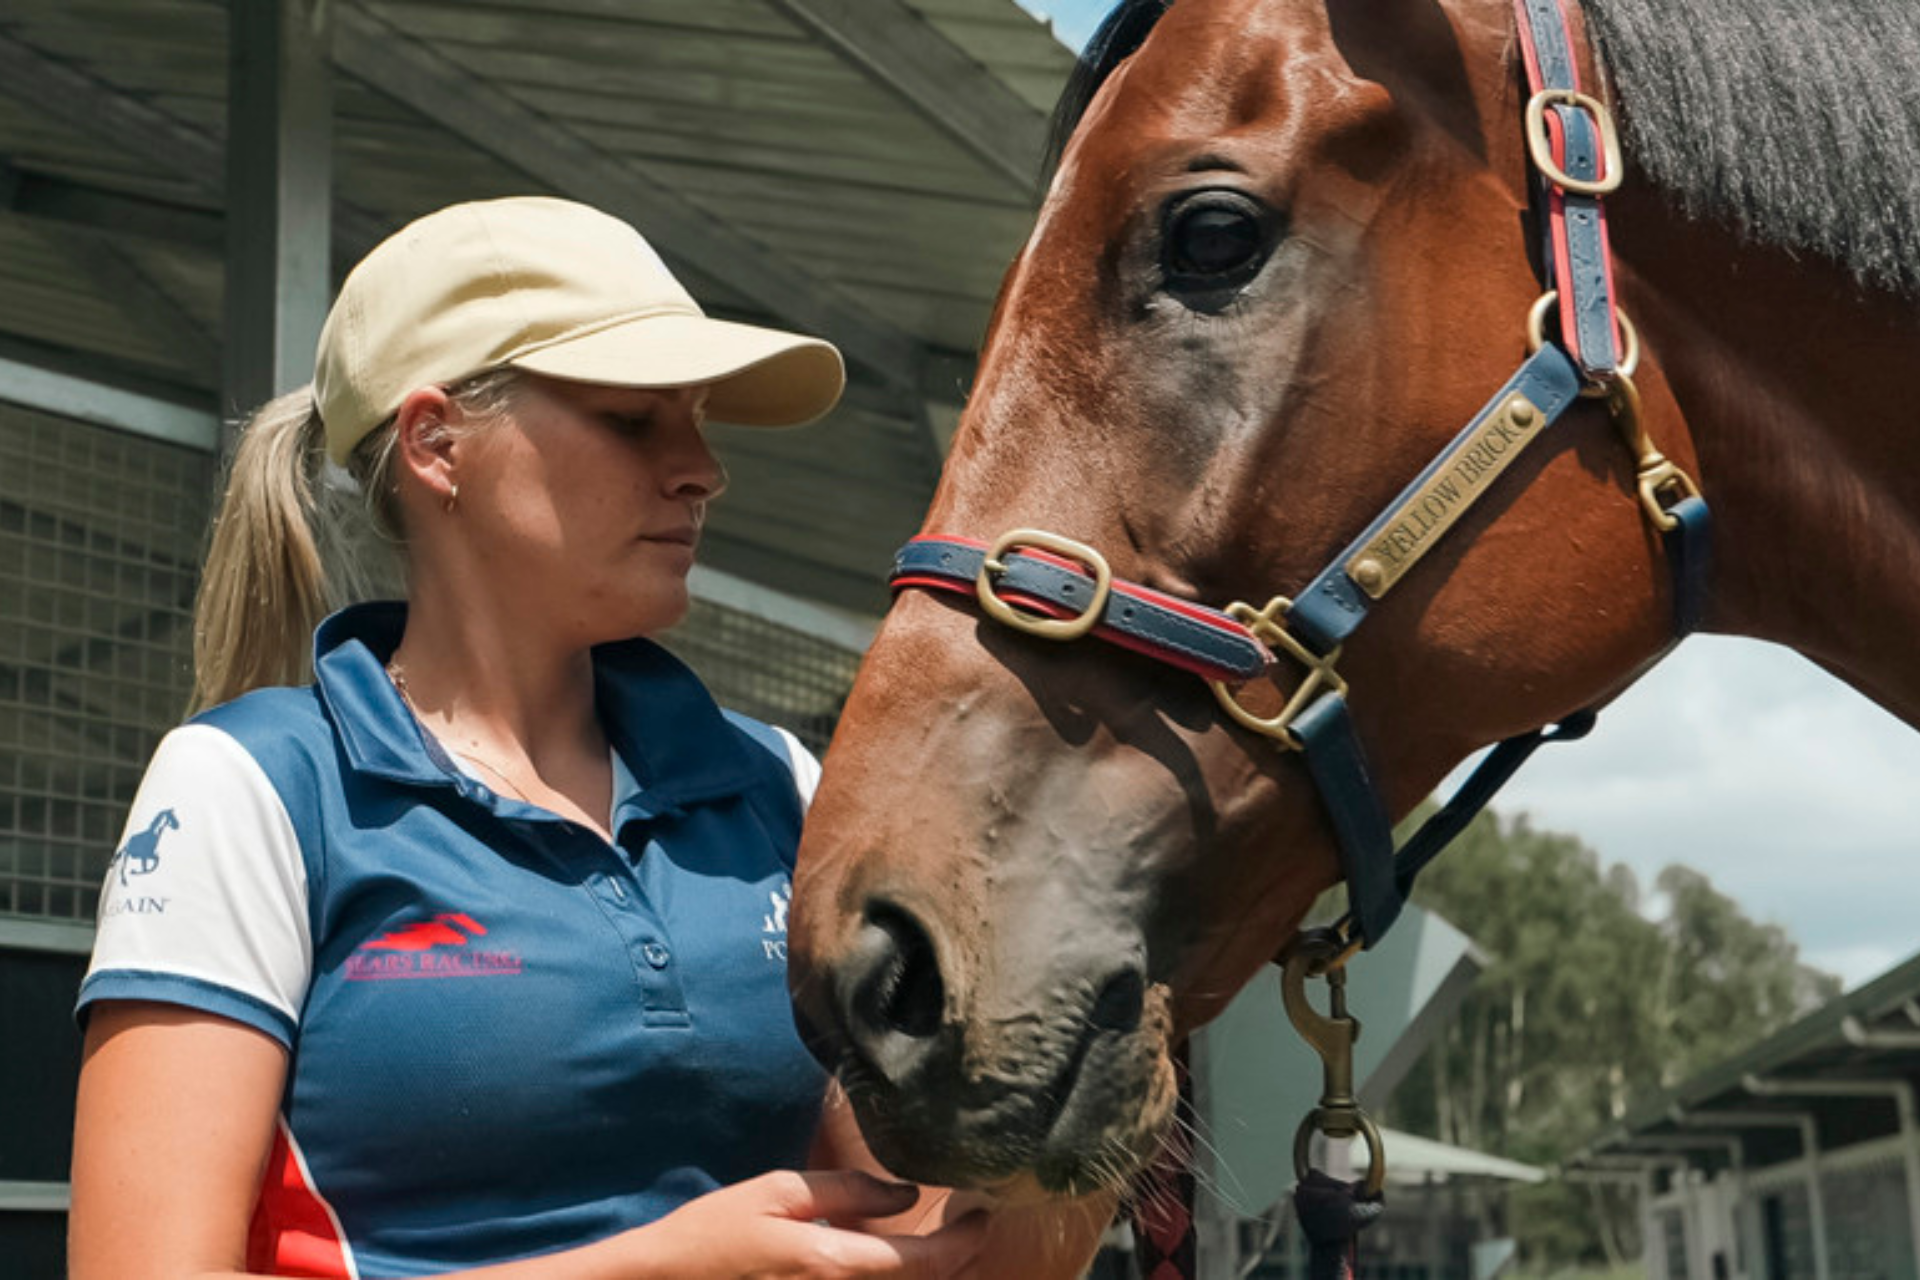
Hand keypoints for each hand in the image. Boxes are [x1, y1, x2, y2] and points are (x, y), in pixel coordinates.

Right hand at [630, 1170, 987, 1278]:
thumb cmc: (714, 1232)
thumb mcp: (777, 1191)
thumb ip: (845, 1192)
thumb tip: (905, 1195)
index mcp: (831, 1265)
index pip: (921, 1263)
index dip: (962, 1242)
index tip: (983, 1216)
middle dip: (954, 1261)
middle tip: (972, 1225)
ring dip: (926, 1273)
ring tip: (942, 1241)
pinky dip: (890, 1279)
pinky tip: (891, 1257)